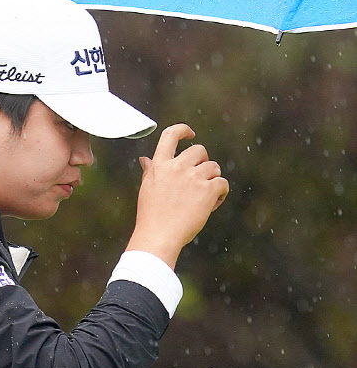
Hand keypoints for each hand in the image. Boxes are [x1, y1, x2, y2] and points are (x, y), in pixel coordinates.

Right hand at [126, 124, 228, 268]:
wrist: (158, 236)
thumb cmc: (150, 216)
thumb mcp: (146, 189)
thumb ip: (150, 171)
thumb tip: (145, 159)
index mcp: (159, 165)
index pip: (170, 135)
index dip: (183, 130)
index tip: (191, 134)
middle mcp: (176, 167)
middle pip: (199, 150)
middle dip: (203, 163)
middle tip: (200, 180)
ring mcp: (192, 178)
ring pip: (214, 167)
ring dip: (212, 179)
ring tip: (204, 198)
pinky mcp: (207, 190)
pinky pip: (222, 183)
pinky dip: (220, 194)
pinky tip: (211, 205)